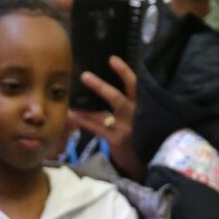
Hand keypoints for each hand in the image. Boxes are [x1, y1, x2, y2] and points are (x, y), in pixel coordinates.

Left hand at [69, 56, 145, 180]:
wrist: (147, 159)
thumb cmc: (141, 131)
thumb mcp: (142, 114)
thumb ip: (131, 101)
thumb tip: (110, 84)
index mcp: (143, 104)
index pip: (134, 84)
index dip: (123, 71)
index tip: (111, 59)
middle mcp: (135, 114)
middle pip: (116, 97)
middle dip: (100, 86)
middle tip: (84, 76)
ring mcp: (125, 128)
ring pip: (103, 114)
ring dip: (85, 106)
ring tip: (71, 99)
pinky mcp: (116, 140)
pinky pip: (97, 128)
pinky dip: (84, 122)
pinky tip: (73, 116)